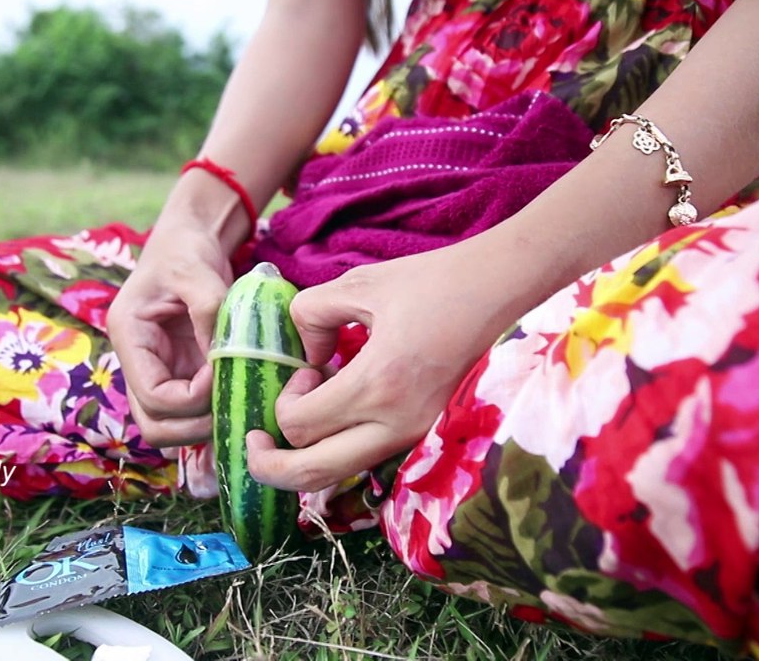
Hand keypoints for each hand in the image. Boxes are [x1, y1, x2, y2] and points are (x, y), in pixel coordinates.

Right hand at [106, 202, 238, 447]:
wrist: (189, 240)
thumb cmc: (186, 250)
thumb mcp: (197, 272)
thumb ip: (209, 312)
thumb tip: (224, 357)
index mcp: (129, 336)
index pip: (152, 396)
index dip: (191, 398)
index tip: (220, 374)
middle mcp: (139, 362)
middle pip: (155, 424)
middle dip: (194, 426)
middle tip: (232, 405)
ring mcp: (160, 371)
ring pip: (171, 426)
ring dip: (204, 426)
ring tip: (238, 405)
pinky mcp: (181, 373)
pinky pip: (191, 412)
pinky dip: (213, 415)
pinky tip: (240, 402)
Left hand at [246, 239, 527, 491]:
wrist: (503, 290)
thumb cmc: (434, 281)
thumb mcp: (359, 284)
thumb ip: (311, 315)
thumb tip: (305, 354)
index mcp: (378, 384)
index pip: (300, 425)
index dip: (284, 402)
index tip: (306, 369)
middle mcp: (397, 423)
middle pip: (311, 475)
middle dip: (270, 465)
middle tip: (255, 440)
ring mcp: (416, 435)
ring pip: (340, 476)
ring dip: (306, 457)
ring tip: (300, 419)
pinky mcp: (426, 435)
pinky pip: (369, 461)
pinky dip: (339, 451)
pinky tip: (339, 416)